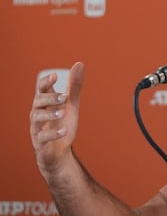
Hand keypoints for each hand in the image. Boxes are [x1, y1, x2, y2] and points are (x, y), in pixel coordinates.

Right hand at [30, 62, 84, 176]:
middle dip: (50, 97)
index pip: (42, 89)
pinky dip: (53, 133)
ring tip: (63, 112)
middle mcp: (38, 113)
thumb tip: (79, 64)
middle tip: (65, 97)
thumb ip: (74, 86)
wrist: (59, 151)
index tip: (55, 76)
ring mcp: (37, 127)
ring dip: (50, 114)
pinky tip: (64, 130)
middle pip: (38, 101)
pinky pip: (42, 136)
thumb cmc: (63, 124)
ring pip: (36, 117)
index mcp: (46, 103)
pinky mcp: (40, 142)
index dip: (47, 82)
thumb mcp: (71, 104)